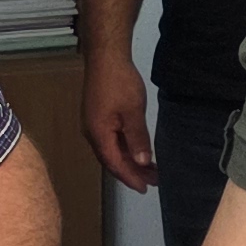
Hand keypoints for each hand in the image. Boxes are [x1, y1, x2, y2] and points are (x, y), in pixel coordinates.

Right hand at [82, 54, 157, 192]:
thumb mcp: (133, 112)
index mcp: (99, 135)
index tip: (145, 188)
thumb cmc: (119, 83)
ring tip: (149, 168)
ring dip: (129, 160)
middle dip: (131, 172)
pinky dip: (125, 148)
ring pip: (111, 150)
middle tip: (153, 180)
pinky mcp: (98, 115)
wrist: (105, 56)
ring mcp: (93, 124)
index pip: (115, 164)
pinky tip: (136, 148)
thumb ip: (137, 138)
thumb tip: (142, 162)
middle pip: (112, 159)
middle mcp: (92, 133)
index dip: (130, 177)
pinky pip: (111, 139)